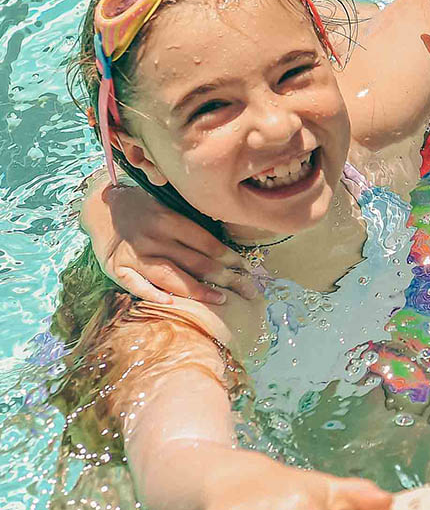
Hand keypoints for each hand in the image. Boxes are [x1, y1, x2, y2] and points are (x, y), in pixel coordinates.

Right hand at [81, 180, 254, 304]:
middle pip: (194, 261)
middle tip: (246, 289)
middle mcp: (153, 237)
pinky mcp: (117, 268)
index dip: (229, 257)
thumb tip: (224, 246)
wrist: (101, 207)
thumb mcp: (168, 206)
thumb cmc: (144, 207)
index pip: (206, 242)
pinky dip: (153, 294)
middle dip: (224, 277)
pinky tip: (173, 303)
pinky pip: (136, 284)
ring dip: (197, 290)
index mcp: (169, 219)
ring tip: (221, 299)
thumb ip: (190, 224)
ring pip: (170, 276)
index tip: (247, 268)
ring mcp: (134, 254)